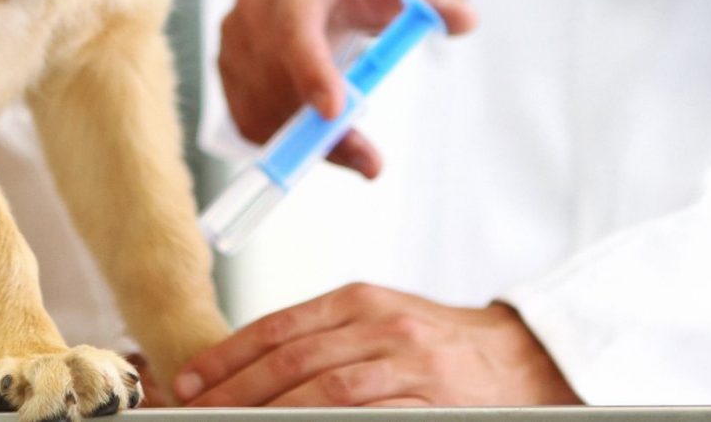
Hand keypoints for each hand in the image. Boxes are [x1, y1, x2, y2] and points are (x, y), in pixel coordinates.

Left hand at [173, 284, 579, 406]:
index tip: (190, 380)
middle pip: (291, 361)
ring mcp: (407, 365)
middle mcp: (380, 326)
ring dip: (272, 413)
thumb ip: (325, 334)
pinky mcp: (429, 403)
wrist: (520, 357)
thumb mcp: (380, 319)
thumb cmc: (439, 342)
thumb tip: (252, 364)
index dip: (227, 355)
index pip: (278, 327)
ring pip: (324, 391)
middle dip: (236, 392)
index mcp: (360, 300)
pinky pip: (369, 417)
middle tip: (198, 412)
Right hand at [219, 0, 474, 176]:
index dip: (310, 69)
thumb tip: (461, 18)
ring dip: (306, 141)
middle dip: (320, 127)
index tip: (335, 113)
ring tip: (359, 153)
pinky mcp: (229, 67)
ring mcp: (235, 36)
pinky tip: (320, 139)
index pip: (294, 22)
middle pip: (277, 75)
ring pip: (262, 104)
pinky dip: (285, 141)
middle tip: (370, 161)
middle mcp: (255, 2)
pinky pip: (250, 119)